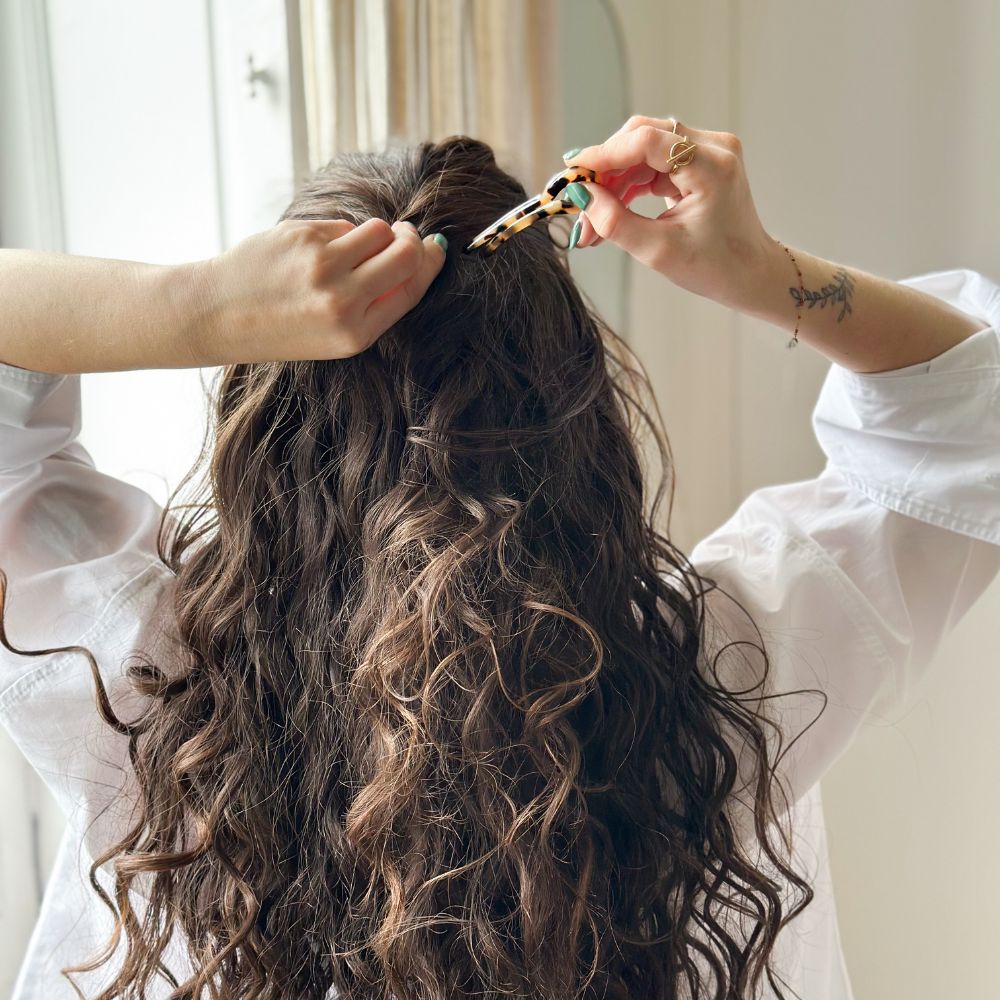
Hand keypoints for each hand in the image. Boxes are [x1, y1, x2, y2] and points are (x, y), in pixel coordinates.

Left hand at [189, 217, 447, 364]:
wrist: (217, 315)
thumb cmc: (281, 327)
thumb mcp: (335, 336)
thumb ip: (376, 304)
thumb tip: (417, 256)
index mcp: (356, 334)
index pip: (412, 288)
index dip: (430, 263)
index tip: (436, 247)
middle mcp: (342, 301)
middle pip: (405, 254)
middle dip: (412, 240)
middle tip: (406, 236)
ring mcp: (322, 266)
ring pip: (377, 231)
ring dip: (375, 234)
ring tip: (354, 248)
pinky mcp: (302, 237)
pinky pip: (343, 225)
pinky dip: (340, 233)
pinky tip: (316, 250)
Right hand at [564, 115, 779, 309]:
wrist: (750, 273)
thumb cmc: (714, 267)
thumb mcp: (658, 252)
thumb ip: (615, 222)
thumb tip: (580, 196)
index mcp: (712, 167)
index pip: (647, 141)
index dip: (604, 154)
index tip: (572, 174)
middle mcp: (714, 146)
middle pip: (642, 137)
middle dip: (605, 169)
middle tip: (578, 203)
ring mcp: (707, 149)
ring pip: (642, 149)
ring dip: (613, 181)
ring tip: (592, 221)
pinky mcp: (698, 159)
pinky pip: (651, 162)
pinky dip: (628, 185)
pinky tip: (610, 210)